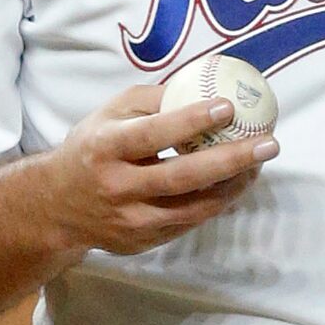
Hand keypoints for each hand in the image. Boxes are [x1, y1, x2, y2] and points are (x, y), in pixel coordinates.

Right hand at [42, 82, 277, 258]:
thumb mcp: (109, 114)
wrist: (55, 206)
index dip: (191, 121)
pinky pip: (189, 222)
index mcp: (106, 148)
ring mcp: (131, 220)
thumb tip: (202, 83)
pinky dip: (217, 203)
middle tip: (269, 143)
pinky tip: (237, 183)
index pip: (153, 134)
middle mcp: (118, 187)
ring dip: (234, 186)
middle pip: (182, 177)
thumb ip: (152, 100)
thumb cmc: (91, 148)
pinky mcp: (143, 241)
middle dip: (231, 160)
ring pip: (193, 207)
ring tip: (260, 163)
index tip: (228, 107)